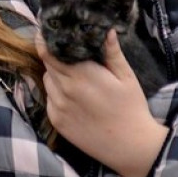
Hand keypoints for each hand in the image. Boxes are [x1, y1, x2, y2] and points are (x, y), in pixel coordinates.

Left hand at [37, 29, 167, 176]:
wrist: (131, 147)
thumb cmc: (131, 108)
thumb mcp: (126, 77)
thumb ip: (112, 52)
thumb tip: (105, 29)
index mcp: (81, 75)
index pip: (49, 52)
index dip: (46, 40)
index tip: (49, 32)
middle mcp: (64, 90)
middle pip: (47, 64)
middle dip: (54, 56)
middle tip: (67, 53)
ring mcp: (57, 107)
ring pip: (47, 81)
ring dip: (55, 75)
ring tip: (75, 77)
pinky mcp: (56, 121)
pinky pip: (49, 98)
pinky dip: (56, 93)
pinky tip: (74, 97)